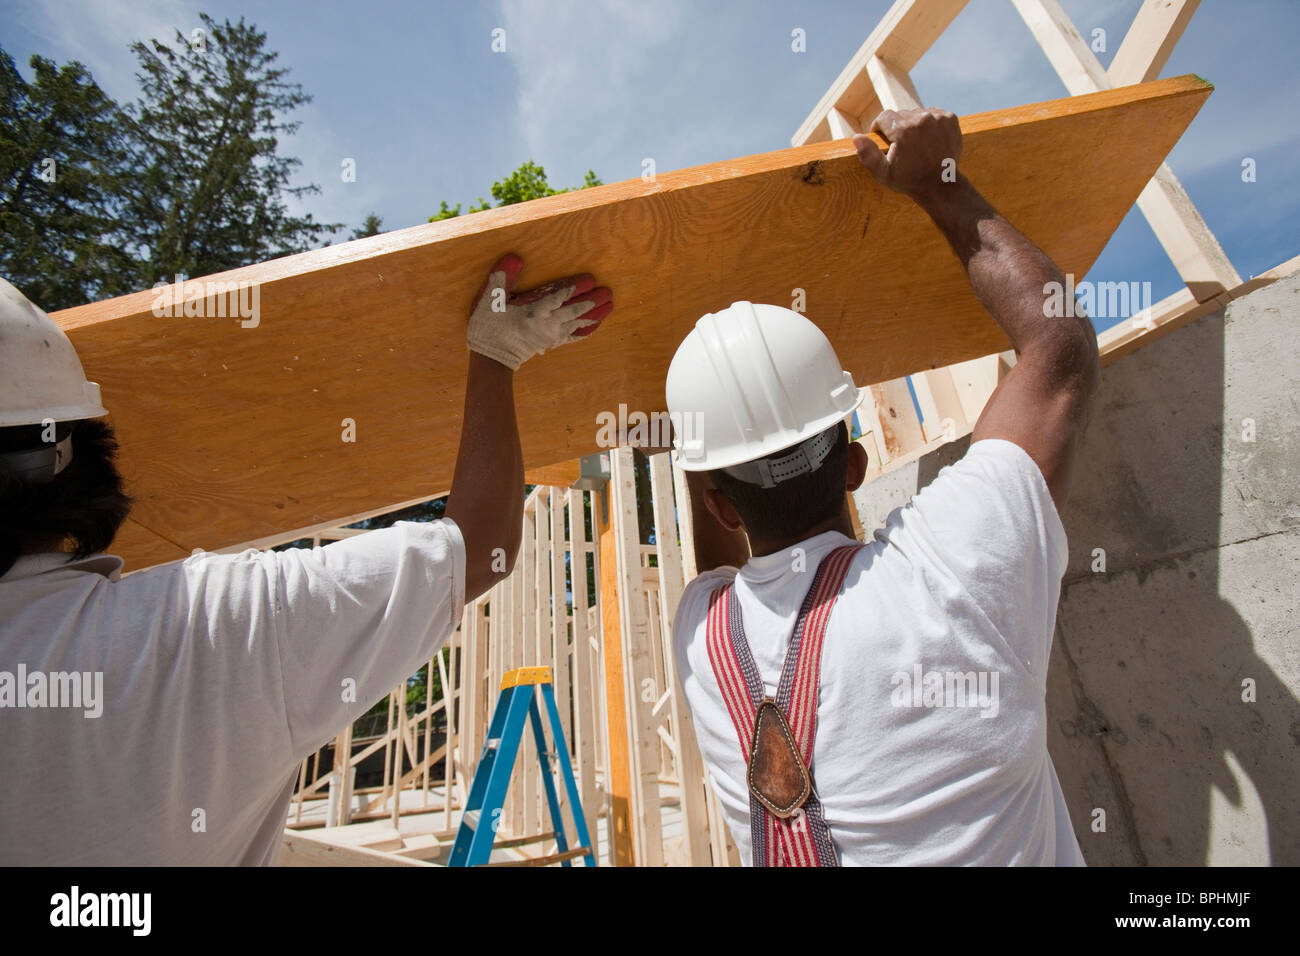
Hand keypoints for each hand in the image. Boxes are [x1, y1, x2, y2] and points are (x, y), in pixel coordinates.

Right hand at [466, 254, 612, 370]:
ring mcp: (550, 336)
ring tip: (610, 305)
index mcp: (533, 313)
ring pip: (577, 323)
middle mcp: (546, 325)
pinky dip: (586, 329)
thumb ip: (501, 279)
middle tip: (607, 292)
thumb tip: (515, 258)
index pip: (558, 298)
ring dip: (594, 314)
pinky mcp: (550, 343)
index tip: (589, 280)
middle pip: (574, 311)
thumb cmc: (489, 328)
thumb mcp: (488, 302)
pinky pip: (573, 336)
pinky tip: (596, 324)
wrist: (491, 359)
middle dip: (592, 301)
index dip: (574, 289)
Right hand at [853, 107, 961, 201]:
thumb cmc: (909, 181)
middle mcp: (921, 119)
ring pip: (917, 113)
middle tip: (902, 146)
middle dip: (897, 127)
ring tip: (916, 143)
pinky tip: (929, 139)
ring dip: (914, 125)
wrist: (941, 185)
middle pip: (900, 114)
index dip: (880, 128)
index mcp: (903, 130)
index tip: (884, 140)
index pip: (884, 117)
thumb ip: (868, 155)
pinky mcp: (950, 118)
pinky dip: (930, 124)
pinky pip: (933, 114)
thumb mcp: (883, 174)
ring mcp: (938, 118)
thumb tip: (856, 137)